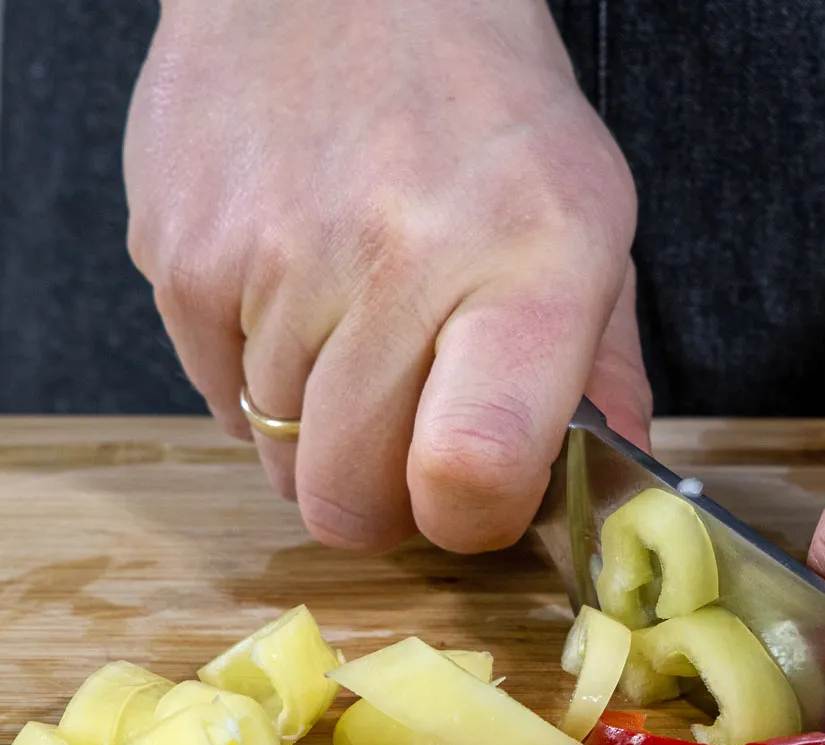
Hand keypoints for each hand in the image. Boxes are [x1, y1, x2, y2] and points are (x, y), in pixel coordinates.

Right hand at [125, 0, 647, 552]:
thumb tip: (617, 487)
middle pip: (351, 497)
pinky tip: (304, 296)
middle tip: (415, 437)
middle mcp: (394, 262)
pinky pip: (217, 397)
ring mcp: (271, 258)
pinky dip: (260, 378)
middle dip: (386, 498)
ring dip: (323, 432)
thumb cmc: (490, 114)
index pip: (472, 468)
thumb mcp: (595, 228)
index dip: (470, 522)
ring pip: (279, 458)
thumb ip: (606, 372)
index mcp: (527, 265)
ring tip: (365, 332)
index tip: (478, 502)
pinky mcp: (179, 252)